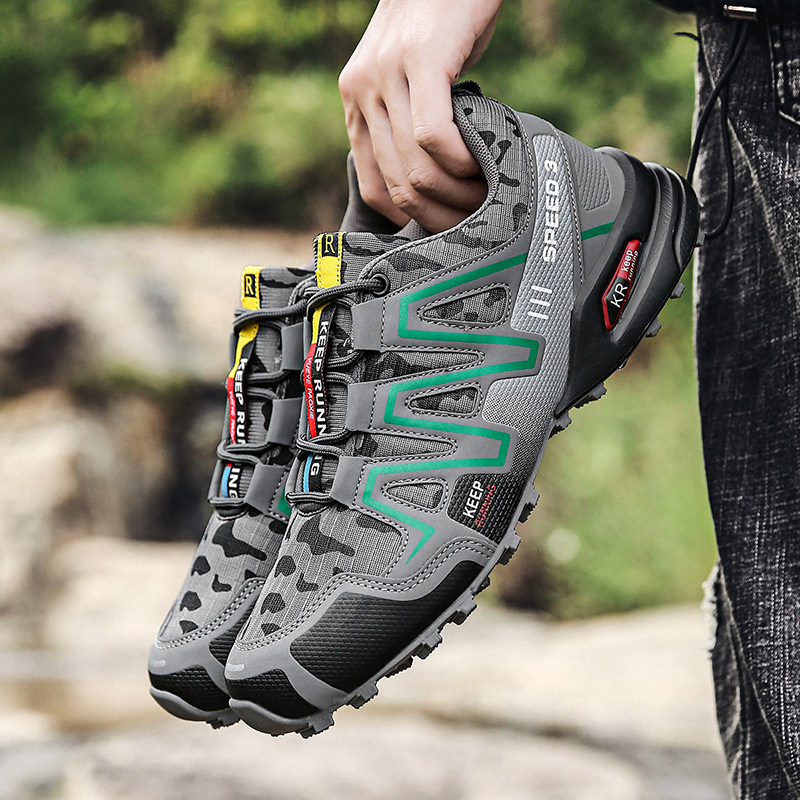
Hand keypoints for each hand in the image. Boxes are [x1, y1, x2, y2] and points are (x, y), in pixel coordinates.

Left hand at [339, 0, 503, 232]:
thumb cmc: (444, 18)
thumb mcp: (413, 74)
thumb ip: (410, 117)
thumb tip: (432, 175)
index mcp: (356, 100)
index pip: (373, 186)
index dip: (411, 218)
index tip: (446, 227)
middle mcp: (362, 90)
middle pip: (397, 183)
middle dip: (439, 214)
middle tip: (475, 220)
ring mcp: (387, 74)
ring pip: (414, 166)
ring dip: (455, 193)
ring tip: (485, 196)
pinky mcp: (420, 60)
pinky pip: (433, 134)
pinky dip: (460, 161)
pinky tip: (480, 164)